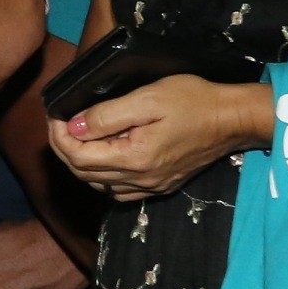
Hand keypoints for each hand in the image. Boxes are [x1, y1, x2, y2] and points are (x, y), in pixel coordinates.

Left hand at [49, 75, 273, 202]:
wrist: (232, 119)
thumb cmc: (193, 101)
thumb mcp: (147, 99)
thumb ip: (107, 115)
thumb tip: (73, 127)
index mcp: (134, 159)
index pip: (78, 157)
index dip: (59, 136)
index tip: (55, 115)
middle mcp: (140, 180)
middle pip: (84, 173)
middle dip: (64, 148)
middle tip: (60, 123)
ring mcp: (151, 186)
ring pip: (99, 183)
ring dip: (82, 162)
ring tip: (79, 135)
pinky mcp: (161, 185)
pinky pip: (120, 189)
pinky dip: (103, 174)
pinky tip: (105, 154)